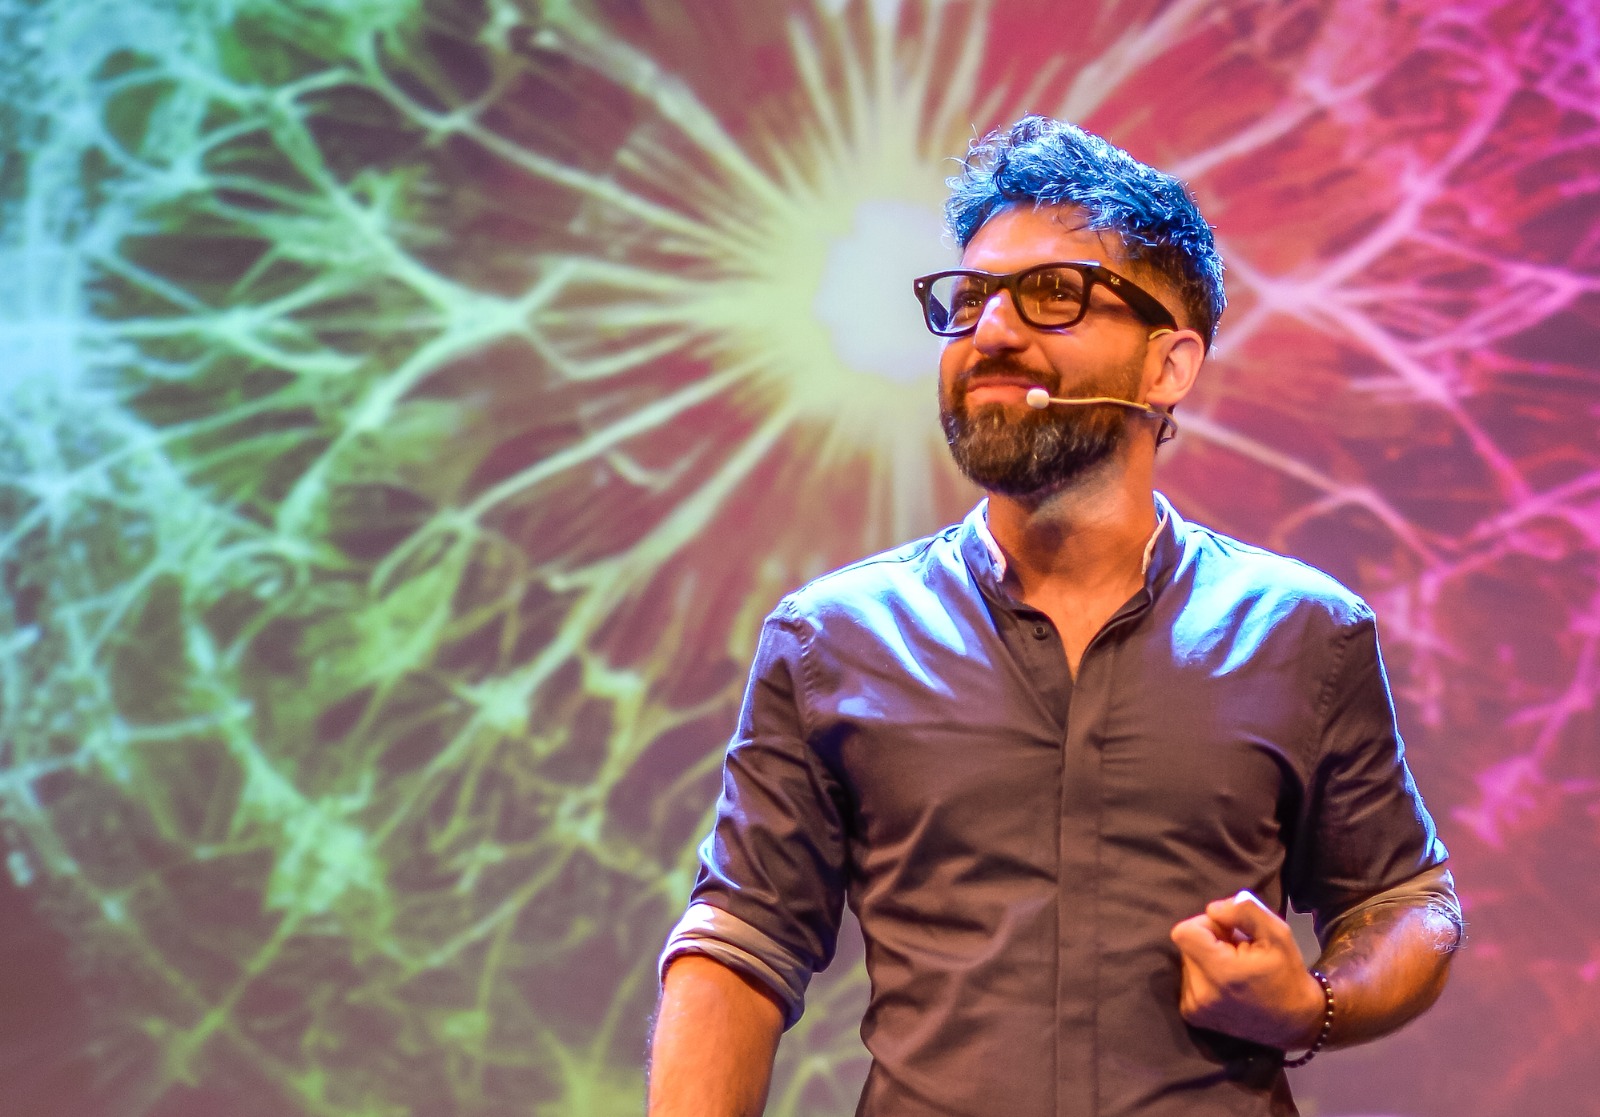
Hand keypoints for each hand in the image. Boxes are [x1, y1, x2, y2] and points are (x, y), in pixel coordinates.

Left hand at [1169, 890, 1324, 1048]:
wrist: (1295, 1022)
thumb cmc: (1287, 975)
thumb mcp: (1277, 933)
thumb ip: (1244, 911)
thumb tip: (1212, 909)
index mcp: (1220, 973)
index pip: (1185, 932)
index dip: (1208, 925)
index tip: (1231, 934)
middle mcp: (1201, 994)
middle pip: (1186, 945)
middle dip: (1210, 941)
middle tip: (1239, 952)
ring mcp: (1195, 1008)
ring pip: (1187, 961)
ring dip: (1207, 958)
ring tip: (1235, 968)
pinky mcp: (1192, 1015)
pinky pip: (1188, 979)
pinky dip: (1205, 975)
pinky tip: (1227, 982)